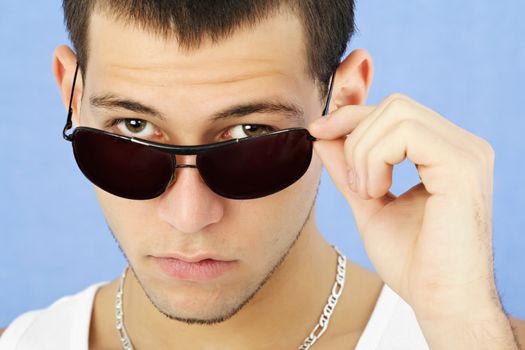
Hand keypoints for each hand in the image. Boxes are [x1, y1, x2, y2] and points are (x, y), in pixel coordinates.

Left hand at [309, 93, 498, 321]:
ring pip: (396, 113)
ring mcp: (466, 153)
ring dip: (364, 153)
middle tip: (356, 184)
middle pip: (393, 105)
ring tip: (369, 193)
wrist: (438, 300)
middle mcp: (461, 146)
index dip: (350, 115)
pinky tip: (379, 192)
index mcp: (444, 152)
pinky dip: (377, 159)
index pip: (394, 111)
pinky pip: (405, 133)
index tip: (317, 131)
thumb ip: (348, 166)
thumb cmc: (411, 260)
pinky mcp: (463, 166)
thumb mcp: (368, 200)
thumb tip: (323, 135)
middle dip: (355, 136)